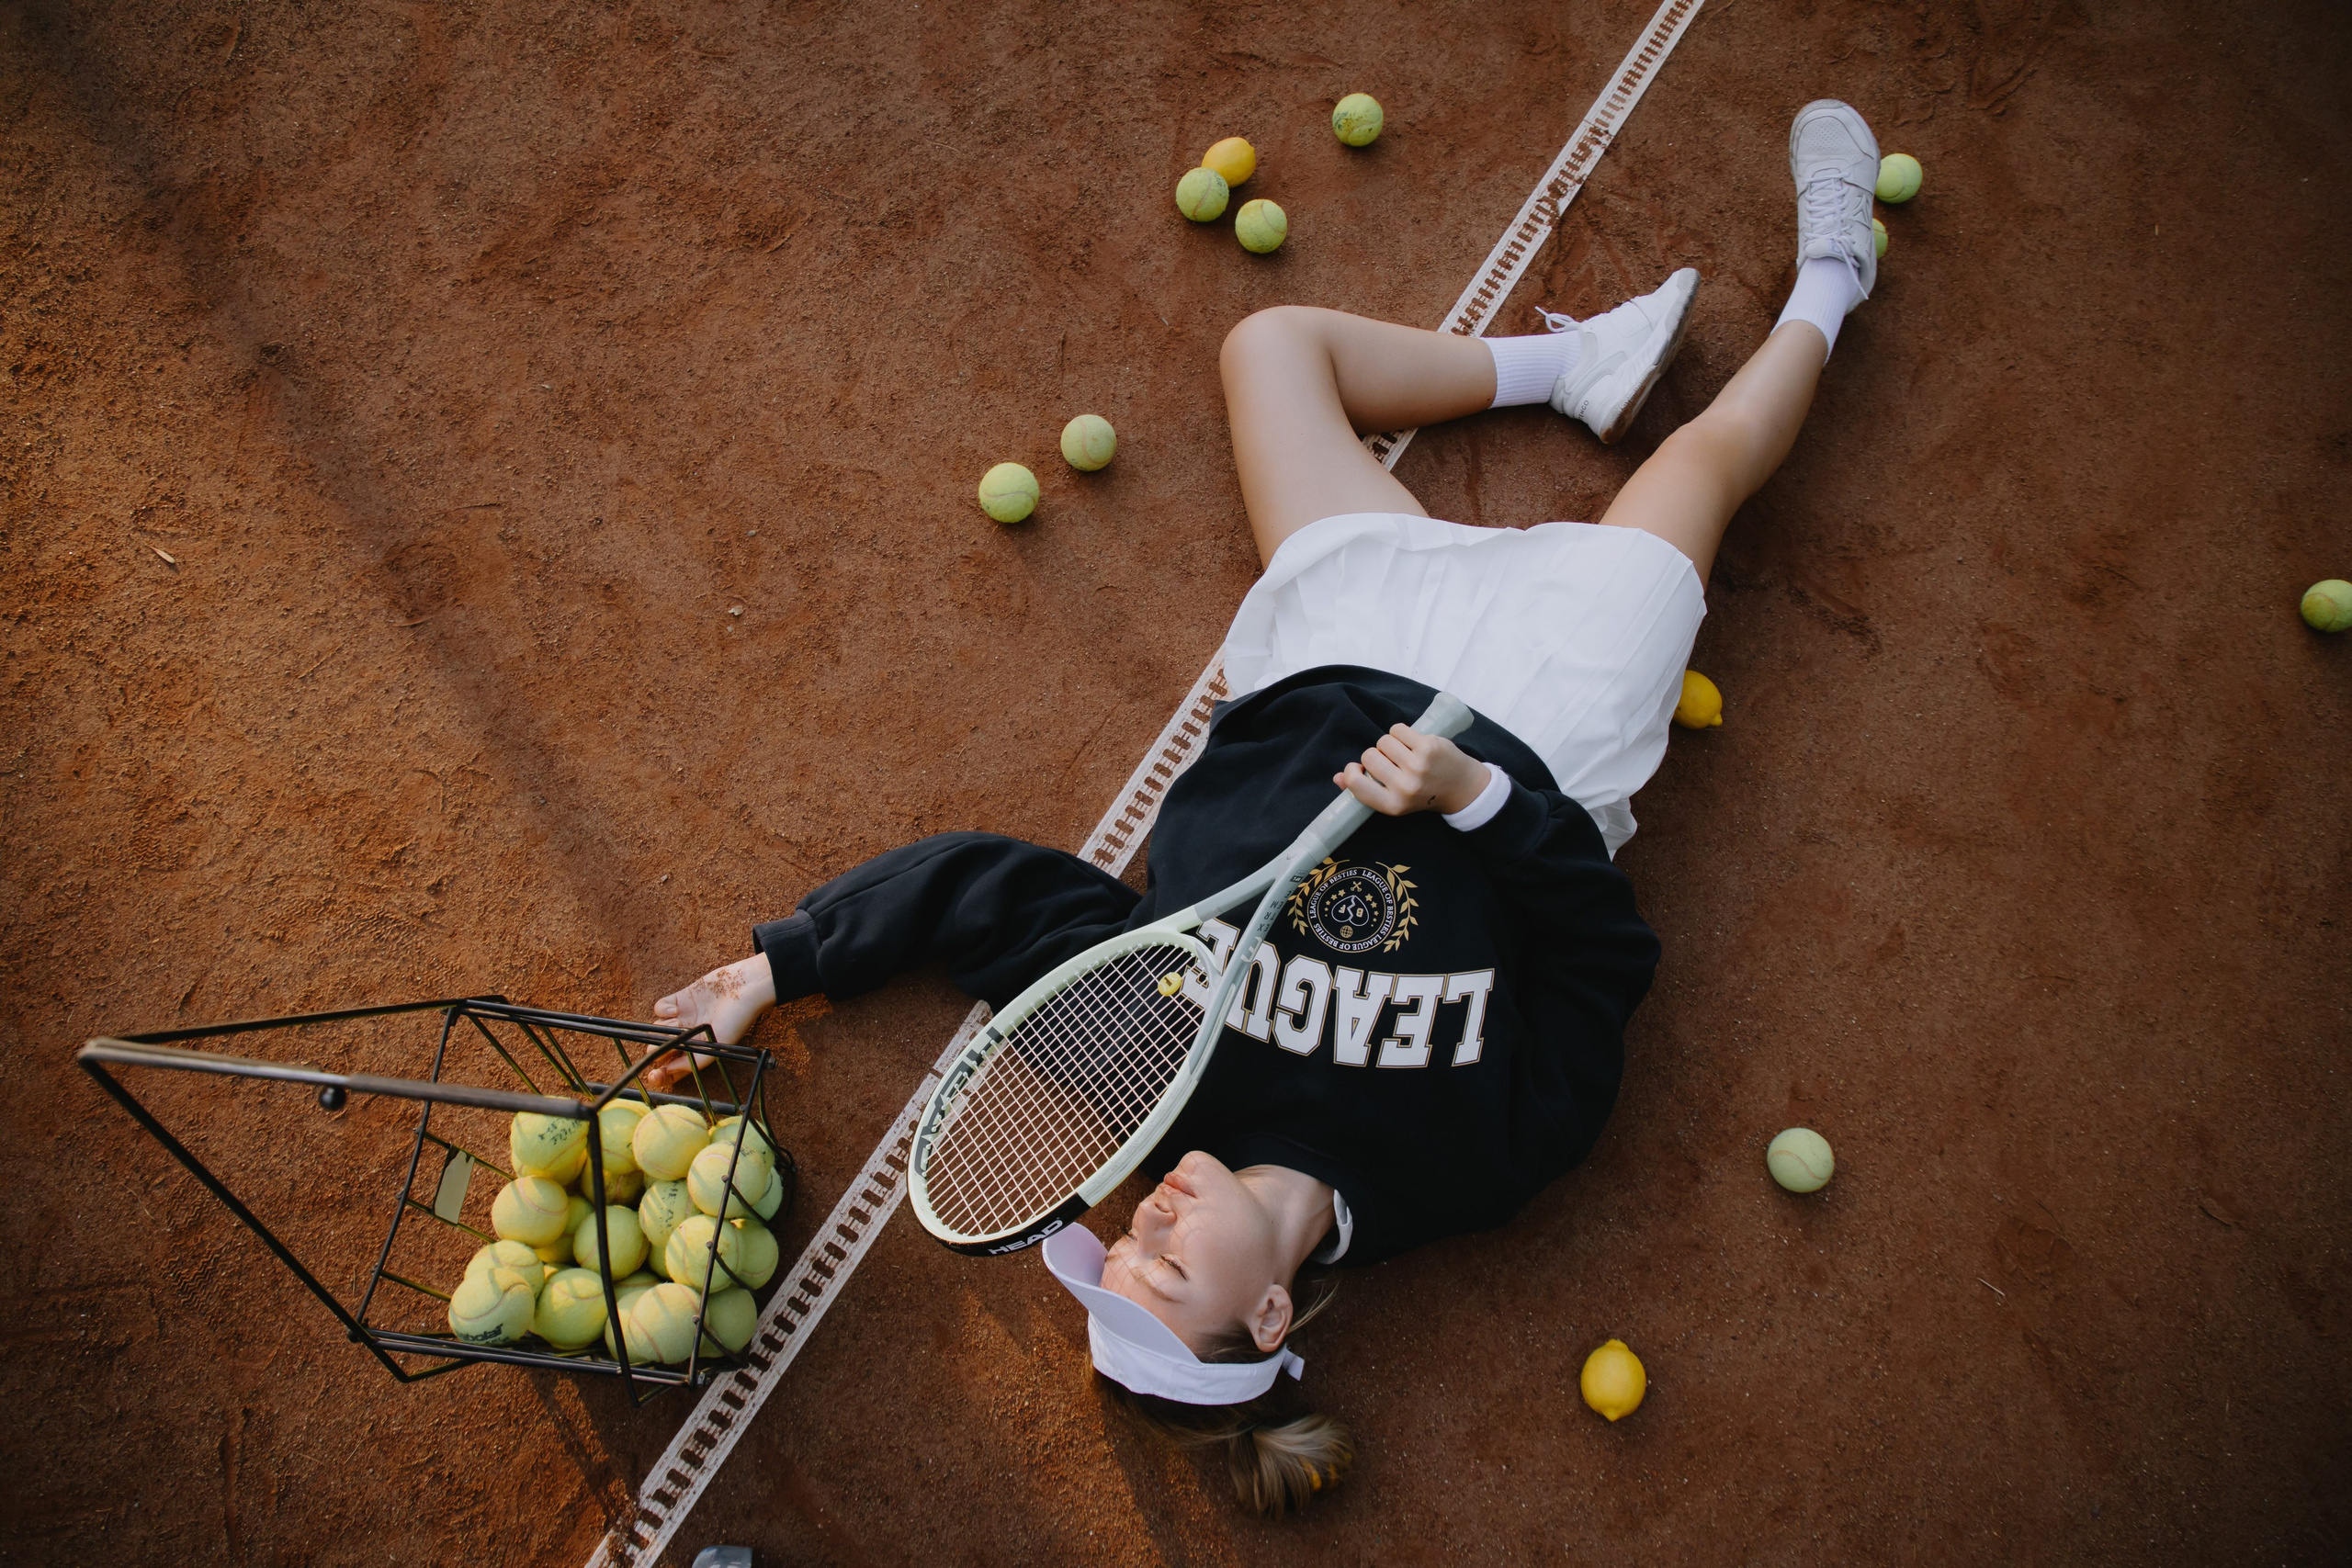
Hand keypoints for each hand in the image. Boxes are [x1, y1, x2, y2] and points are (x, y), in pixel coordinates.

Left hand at [645, 954, 775, 1090]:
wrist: (745, 986)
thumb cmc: (737, 1018)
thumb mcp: (717, 1046)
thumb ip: (693, 1061)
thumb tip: (667, 1071)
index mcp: (696, 1051)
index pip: (672, 1068)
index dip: (661, 1074)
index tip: (654, 1075)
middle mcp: (687, 1036)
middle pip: (659, 1048)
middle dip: (657, 1049)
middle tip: (666, 1045)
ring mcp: (682, 1017)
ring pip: (656, 1028)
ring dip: (662, 1028)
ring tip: (680, 1022)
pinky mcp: (680, 999)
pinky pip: (659, 1008)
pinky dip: (663, 1010)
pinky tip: (676, 1010)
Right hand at [1333, 724, 1491, 817]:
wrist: (1461, 788)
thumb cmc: (1422, 794)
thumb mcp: (1394, 800)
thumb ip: (1364, 790)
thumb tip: (1337, 778)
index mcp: (1393, 805)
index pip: (1356, 784)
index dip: (1352, 772)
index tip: (1358, 770)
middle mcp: (1405, 787)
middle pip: (1369, 756)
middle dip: (1376, 755)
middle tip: (1391, 762)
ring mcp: (1418, 765)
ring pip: (1384, 741)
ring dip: (1390, 743)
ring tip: (1404, 753)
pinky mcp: (1428, 746)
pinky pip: (1398, 729)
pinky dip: (1401, 733)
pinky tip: (1412, 743)